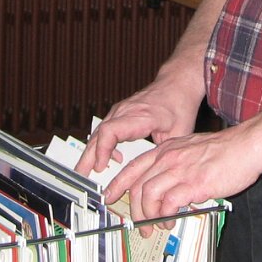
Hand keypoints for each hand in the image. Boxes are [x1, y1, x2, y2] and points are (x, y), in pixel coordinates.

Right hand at [74, 78, 200, 179]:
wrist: (177, 83)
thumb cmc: (179, 105)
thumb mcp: (179, 132)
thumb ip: (165, 153)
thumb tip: (157, 174)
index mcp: (141, 116)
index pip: (111, 130)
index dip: (102, 150)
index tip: (100, 166)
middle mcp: (125, 111)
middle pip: (99, 134)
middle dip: (88, 157)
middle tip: (82, 177)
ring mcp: (120, 111)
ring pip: (98, 132)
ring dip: (90, 153)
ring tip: (84, 173)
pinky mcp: (118, 113)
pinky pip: (103, 130)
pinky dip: (99, 146)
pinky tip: (104, 161)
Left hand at [113, 125, 261, 231]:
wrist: (247, 146)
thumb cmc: (226, 149)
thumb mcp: (192, 147)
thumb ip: (177, 163)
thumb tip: (168, 187)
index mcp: (168, 148)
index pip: (133, 166)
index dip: (118, 184)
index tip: (110, 195)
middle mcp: (169, 157)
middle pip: (137, 185)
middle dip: (133, 209)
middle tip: (137, 224)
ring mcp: (180, 170)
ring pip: (148, 196)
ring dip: (148, 216)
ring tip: (158, 226)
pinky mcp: (193, 183)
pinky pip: (168, 204)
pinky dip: (165, 216)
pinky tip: (172, 220)